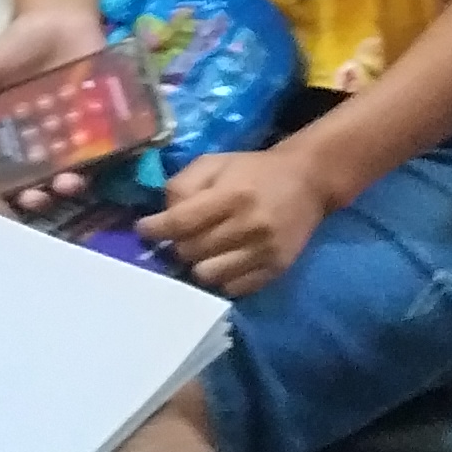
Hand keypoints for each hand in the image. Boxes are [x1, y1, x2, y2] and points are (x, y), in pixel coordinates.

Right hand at [0, 2, 107, 213]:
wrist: (60, 14)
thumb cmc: (19, 43)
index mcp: (15, 132)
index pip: (12, 171)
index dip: (12, 190)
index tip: (10, 199)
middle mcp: (45, 137)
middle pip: (46, 176)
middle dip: (45, 192)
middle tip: (43, 195)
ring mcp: (75, 129)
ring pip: (76, 166)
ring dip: (74, 180)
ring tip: (70, 181)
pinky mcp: (102, 117)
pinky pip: (106, 142)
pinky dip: (106, 155)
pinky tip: (100, 162)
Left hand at [142, 147, 331, 294]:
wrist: (308, 181)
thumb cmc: (254, 170)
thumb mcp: (216, 163)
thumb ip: (184, 184)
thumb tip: (163, 215)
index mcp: (231, 195)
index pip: (181, 222)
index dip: (155, 229)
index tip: (143, 229)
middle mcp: (248, 225)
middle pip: (190, 251)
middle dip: (177, 244)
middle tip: (179, 236)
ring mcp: (264, 251)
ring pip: (207, 275)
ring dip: (197, 263)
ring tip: (201, 251)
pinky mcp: (276, 269)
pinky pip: (232, 288)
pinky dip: (221, 277)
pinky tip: (222, 261)